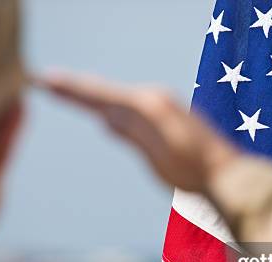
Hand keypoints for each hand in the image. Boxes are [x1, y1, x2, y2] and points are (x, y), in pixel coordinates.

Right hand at [34, 72, 238, 191]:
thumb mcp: (160, 158)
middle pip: (105, 92)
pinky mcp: (165, 115)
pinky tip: (103, 108)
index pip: (101, 96)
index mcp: (149, 108)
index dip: (72, 90)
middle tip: (46, 79)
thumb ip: (134, 136)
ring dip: (90, 93)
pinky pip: (129, 105)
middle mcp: (154, 99)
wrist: (225, 172)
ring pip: (116, 97)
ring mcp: (161, 105)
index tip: (46, 81)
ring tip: (64, 87)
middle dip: (75, 87)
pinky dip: (109, 103)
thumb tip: (105, 119)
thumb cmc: (193, 171)